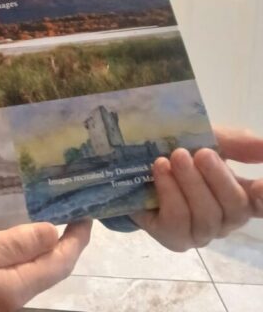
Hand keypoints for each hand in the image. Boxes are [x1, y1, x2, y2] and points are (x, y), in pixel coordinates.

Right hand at [0, 219, 90, 311]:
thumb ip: (16, 244)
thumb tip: (53, 234)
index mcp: (13, 290)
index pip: (58, 265)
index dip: (76, 240)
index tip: (87, 217)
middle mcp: (11, 303)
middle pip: (49, 273)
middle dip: (65, 246)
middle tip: (73, 217)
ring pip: (32, 275)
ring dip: (45, 252)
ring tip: (52, 225)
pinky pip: (15, 277)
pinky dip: (25, 258)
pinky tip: (20, 243)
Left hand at [131, 126, 262, 250]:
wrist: (127, 159)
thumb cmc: (173, 147)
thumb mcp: (205, 137)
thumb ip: (235, 143)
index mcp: (239, 195)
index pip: (261, 204)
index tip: (261, 185)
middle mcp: (224, 218)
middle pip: (236, 208)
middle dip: (219, 178)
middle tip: (202, 153)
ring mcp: (200, 232)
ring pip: (207, 216)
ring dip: (191, 182)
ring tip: (177, 156)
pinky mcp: (173, 237)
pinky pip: (178, 220)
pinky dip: (170, 191)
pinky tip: (160, 169)